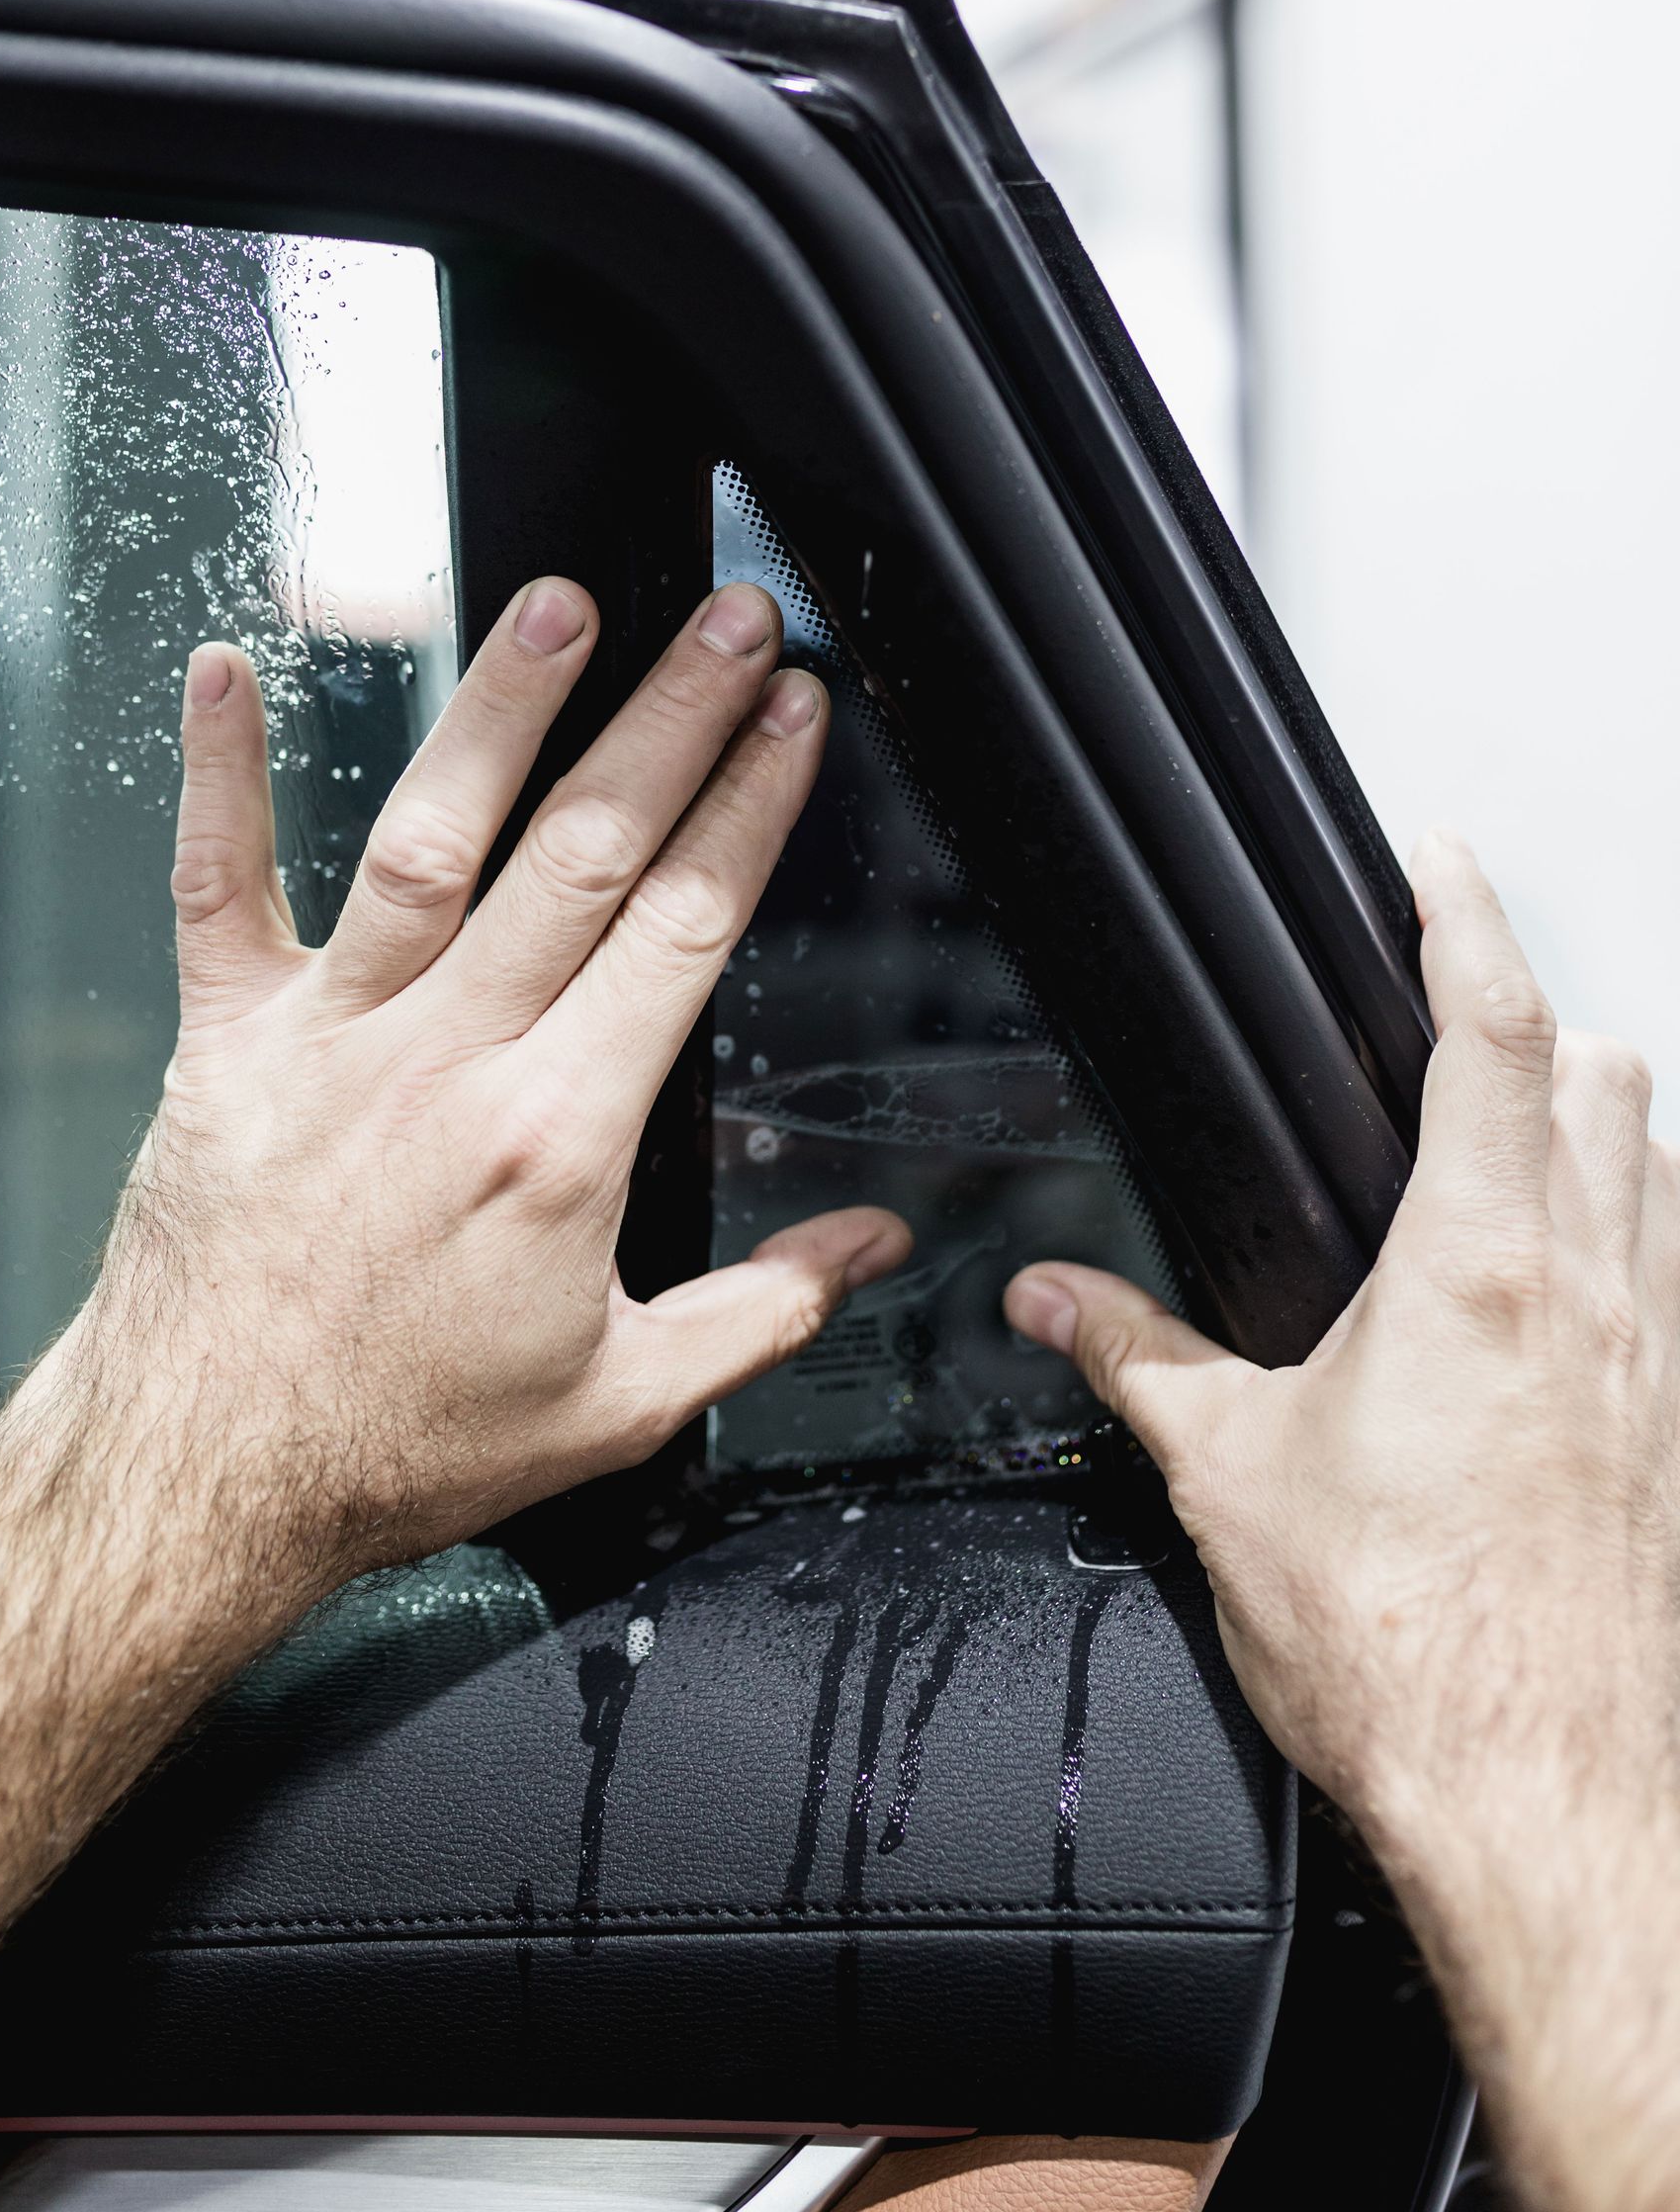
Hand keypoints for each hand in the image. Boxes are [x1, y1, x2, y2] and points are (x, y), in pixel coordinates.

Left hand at [72, 574, 907, 1599]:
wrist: (204, 1479)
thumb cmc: (401, 1445)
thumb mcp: (621, 1404)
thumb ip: (765, 1311)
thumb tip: (877, 1245)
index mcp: (558, 1141)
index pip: (683, 929)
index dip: (750, 805)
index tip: (794, 713)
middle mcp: (448, 1063)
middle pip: (583, 853)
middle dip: (672, 718)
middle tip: (728, 618)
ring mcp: (330, 1038)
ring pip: (428, 839)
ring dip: (499, 711)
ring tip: (558, 604)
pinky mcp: (224, 1039)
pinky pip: (218, 885)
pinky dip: (219, 775)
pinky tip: (225, 668)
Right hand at [1005, 833, 1679, 2209]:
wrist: (1545, 1806)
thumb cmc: (1409, 1653)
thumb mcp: (1228, 1478)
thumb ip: (1133, 1357)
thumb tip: (1049, 1297)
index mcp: (1479, 1269)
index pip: (1495, 1031)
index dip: (1466, 918)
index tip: (1438, 859)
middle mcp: (1598, 1292)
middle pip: (1609, 1073)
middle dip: (1540, 1013)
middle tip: (1464, 1001)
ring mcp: (1659, 1362)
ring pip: (1664, 1163)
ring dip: (1605, 1114)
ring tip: (1524, 1120)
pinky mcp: (1679, 1435)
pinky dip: (1643, 1226)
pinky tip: (1579, 1280)